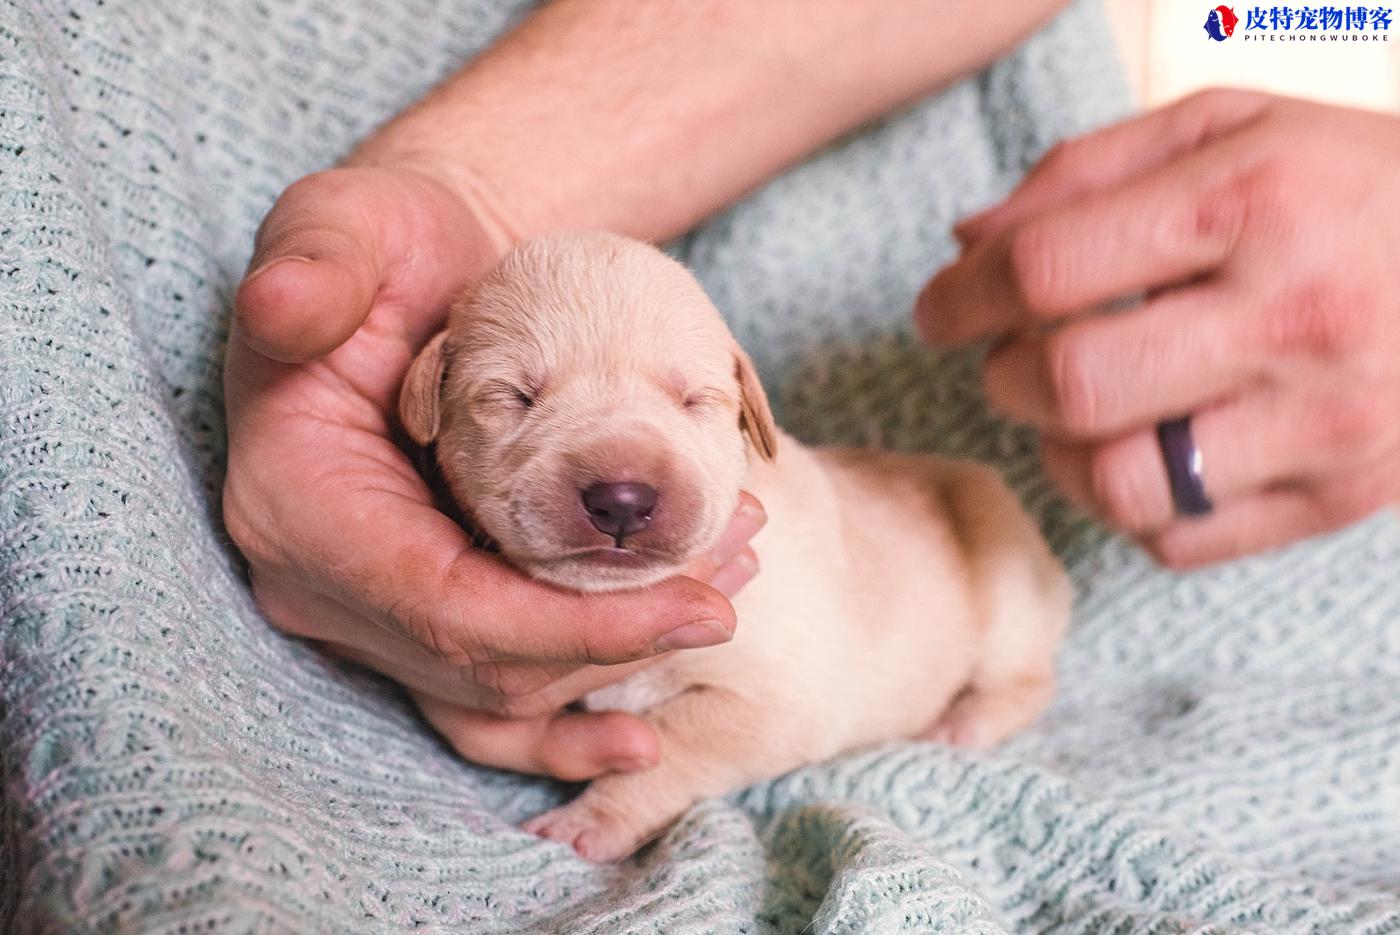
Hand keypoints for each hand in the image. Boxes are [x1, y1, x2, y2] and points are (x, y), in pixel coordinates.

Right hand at [224, 165, 764, 780]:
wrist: (423, 278)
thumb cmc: (389, 244)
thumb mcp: (349, 224)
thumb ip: (320, 261)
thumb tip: (278, 306)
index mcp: (296, 502)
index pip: (446, 608)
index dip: (576, 629)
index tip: (703, 612)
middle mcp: (322, 580)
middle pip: (487, 667)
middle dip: (622, 639)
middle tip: (738, 567)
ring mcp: (371, 609)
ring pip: (508, 688)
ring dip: (625, 651)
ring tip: (730, 571)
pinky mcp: (424, 610)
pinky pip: (506, 681)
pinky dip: (590, 675)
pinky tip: (664, 671)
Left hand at [916, 90, 1399, 567]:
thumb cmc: (1351, 184)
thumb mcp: (1231, 128)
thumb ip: (1088, 173)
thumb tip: (967, 244)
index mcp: (1254, 200)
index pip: (1046, 270)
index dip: (962, 297)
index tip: (941, 311)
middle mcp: (1294, 315)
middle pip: (1069, 385)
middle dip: (1006, 376)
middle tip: (1014, 357)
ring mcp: (1327, 419)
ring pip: (1116, 483)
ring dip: (1058, 453)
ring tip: (1074, 412)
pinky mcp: (1343, 495)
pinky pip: (1178, 540)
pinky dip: (1130, 506)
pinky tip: (1144, 450)